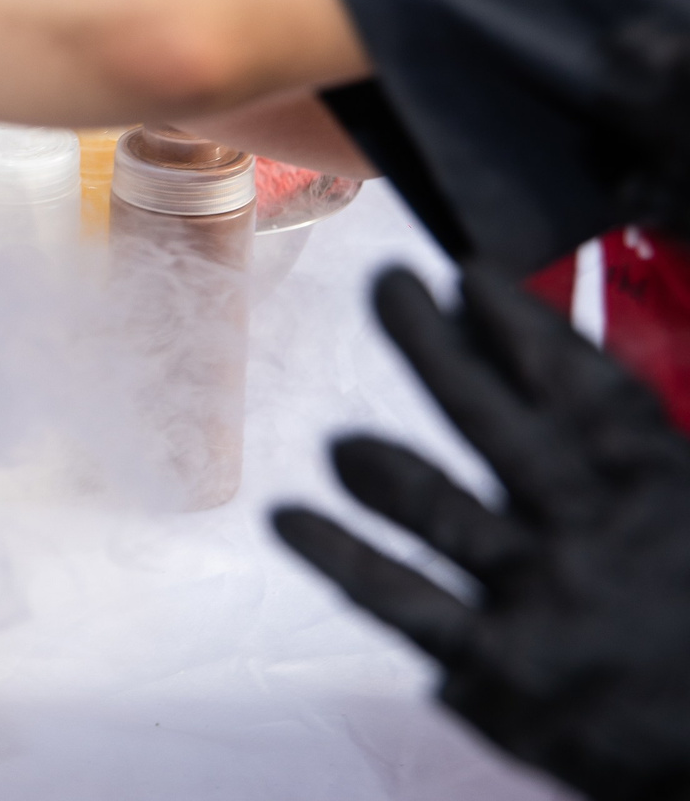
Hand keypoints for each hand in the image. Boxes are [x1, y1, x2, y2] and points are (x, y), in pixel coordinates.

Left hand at [273, 268, 689, 800]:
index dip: (521, 322)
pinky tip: (289, 522)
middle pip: (489, 414)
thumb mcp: (688, 512)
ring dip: (375, 463)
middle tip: (385, 285)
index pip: (580, 381)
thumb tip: (519, 364)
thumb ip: (620, 455)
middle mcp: (591, 522)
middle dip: (429, 343)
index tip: (469, 273)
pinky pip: (401, 597)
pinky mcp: (501, 665)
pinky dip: (340, 555)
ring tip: (339, 449)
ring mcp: (542, 590)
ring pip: (434, 504)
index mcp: (654, 481)